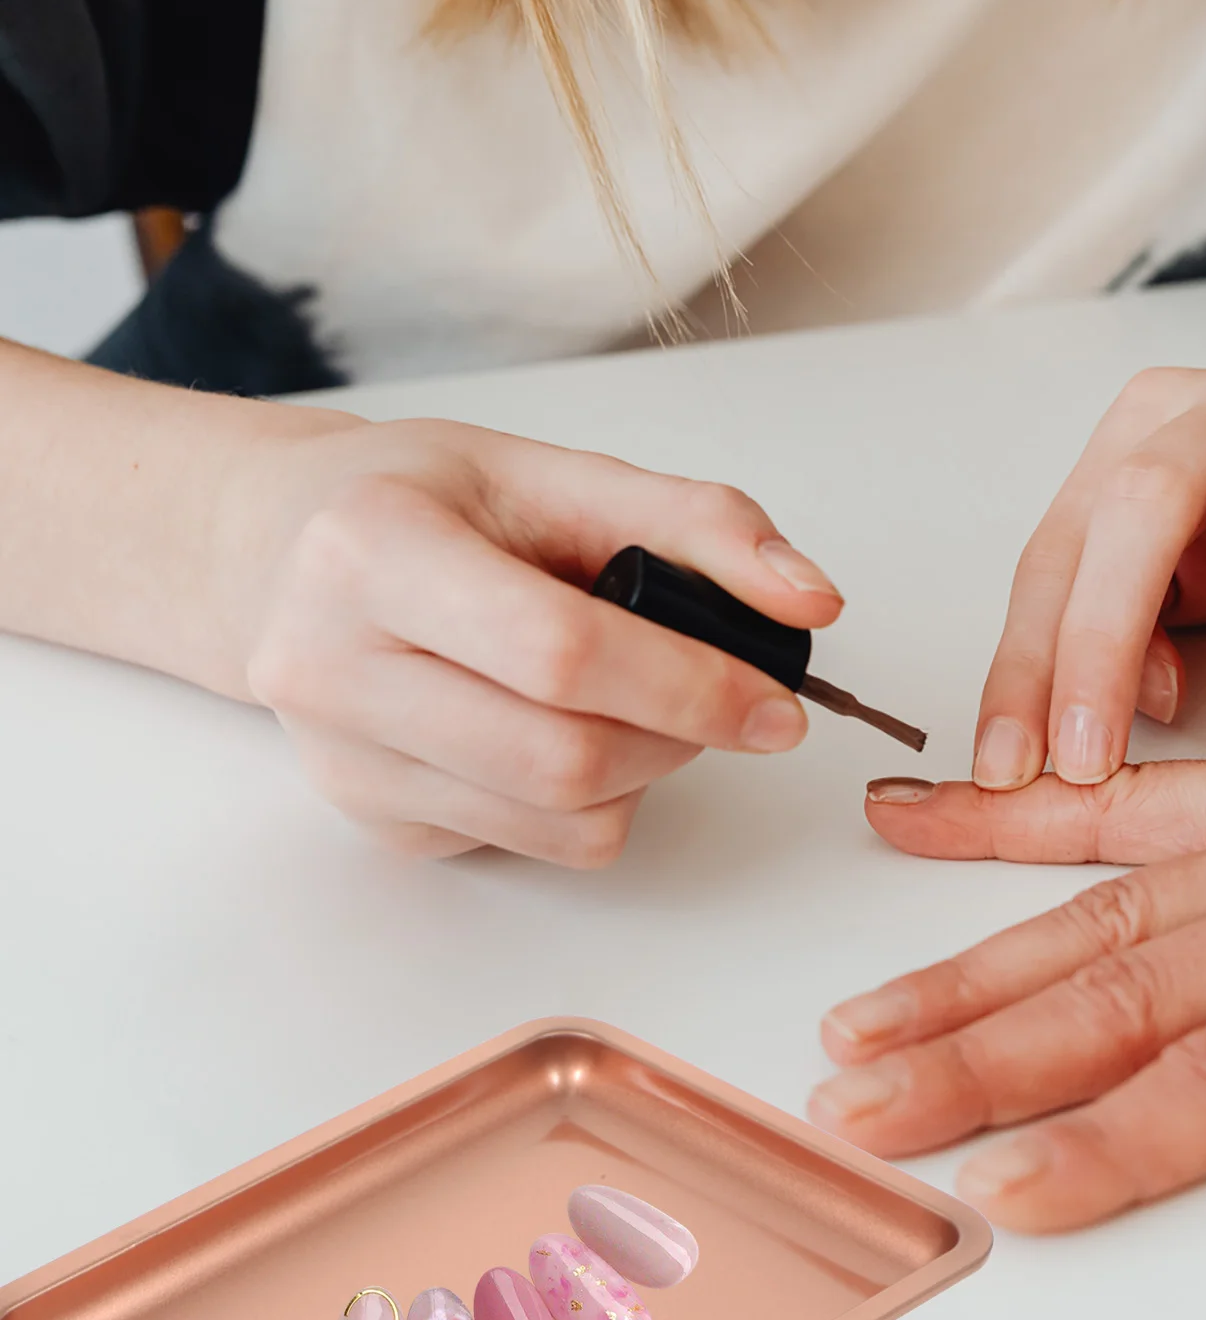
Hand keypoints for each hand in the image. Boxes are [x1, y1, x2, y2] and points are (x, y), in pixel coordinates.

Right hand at [227, 416, 841, 862]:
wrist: (280, 555)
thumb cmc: (420, 503)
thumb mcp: (552, 474)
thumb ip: (695, 523)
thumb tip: (811, 599)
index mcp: (371, 549)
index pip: (560, 652)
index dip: (690, 686)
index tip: (776, 702)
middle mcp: (330, 666)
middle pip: (563, 757)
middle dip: (679, 738)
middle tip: (722, 701)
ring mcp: (345, 761)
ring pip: (557, 821)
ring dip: (645, 773)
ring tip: (639, 705)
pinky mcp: (373, 821)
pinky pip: (531, 845)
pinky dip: (591, 802)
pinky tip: (563, 731)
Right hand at [811, 645, 1205, 1231]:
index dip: (1104, 1144)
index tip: (1001, 1187)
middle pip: (1113, 1003)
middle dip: (975, 1066)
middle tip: (861, 1110)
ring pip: (1090, 916)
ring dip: (964, 976)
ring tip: (862, 1022)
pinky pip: (1128, 802)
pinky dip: (1018, 818)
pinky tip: (926, 822)